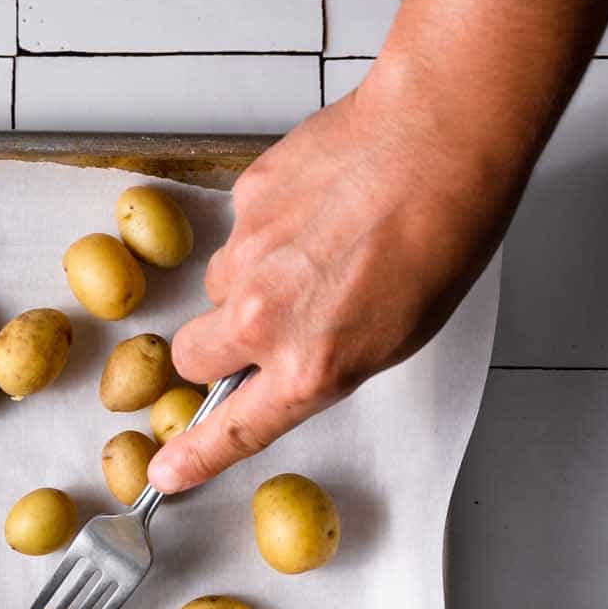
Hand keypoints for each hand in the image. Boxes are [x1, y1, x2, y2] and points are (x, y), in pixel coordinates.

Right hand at [148, 60, 516, 494]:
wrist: (440, 138)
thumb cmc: (441, 238)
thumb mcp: (392, 339)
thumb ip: (320, 366)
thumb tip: (283, 371)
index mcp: (309, 368)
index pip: (232, 430)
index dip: (194, 455)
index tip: (166, 470)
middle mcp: (265, 320)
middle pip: (194, 356)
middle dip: (216, 348)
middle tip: (261, 323)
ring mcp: (247, 258)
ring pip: (218, 288)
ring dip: (249, 281)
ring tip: (314, 248)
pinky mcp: (245, 202)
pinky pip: (240, 232)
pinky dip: (270, 226)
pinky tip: (318, 206)